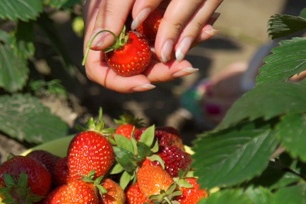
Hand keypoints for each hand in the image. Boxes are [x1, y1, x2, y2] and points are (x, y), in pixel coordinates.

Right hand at [83, 0, 222, 92]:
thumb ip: (108, 18)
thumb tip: (98, 48)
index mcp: (100, 34)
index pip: (101, 72)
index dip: (121, 82)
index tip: (146, 82)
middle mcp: (117, 39)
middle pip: (134, 71)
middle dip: (161, 71)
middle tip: (185, 66)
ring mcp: (137, 34)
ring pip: (156, 58)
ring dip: (179, 55)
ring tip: (205, 38)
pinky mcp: (156, 25)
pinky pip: (170, 40)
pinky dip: (188, 37)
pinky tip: (207, 29)